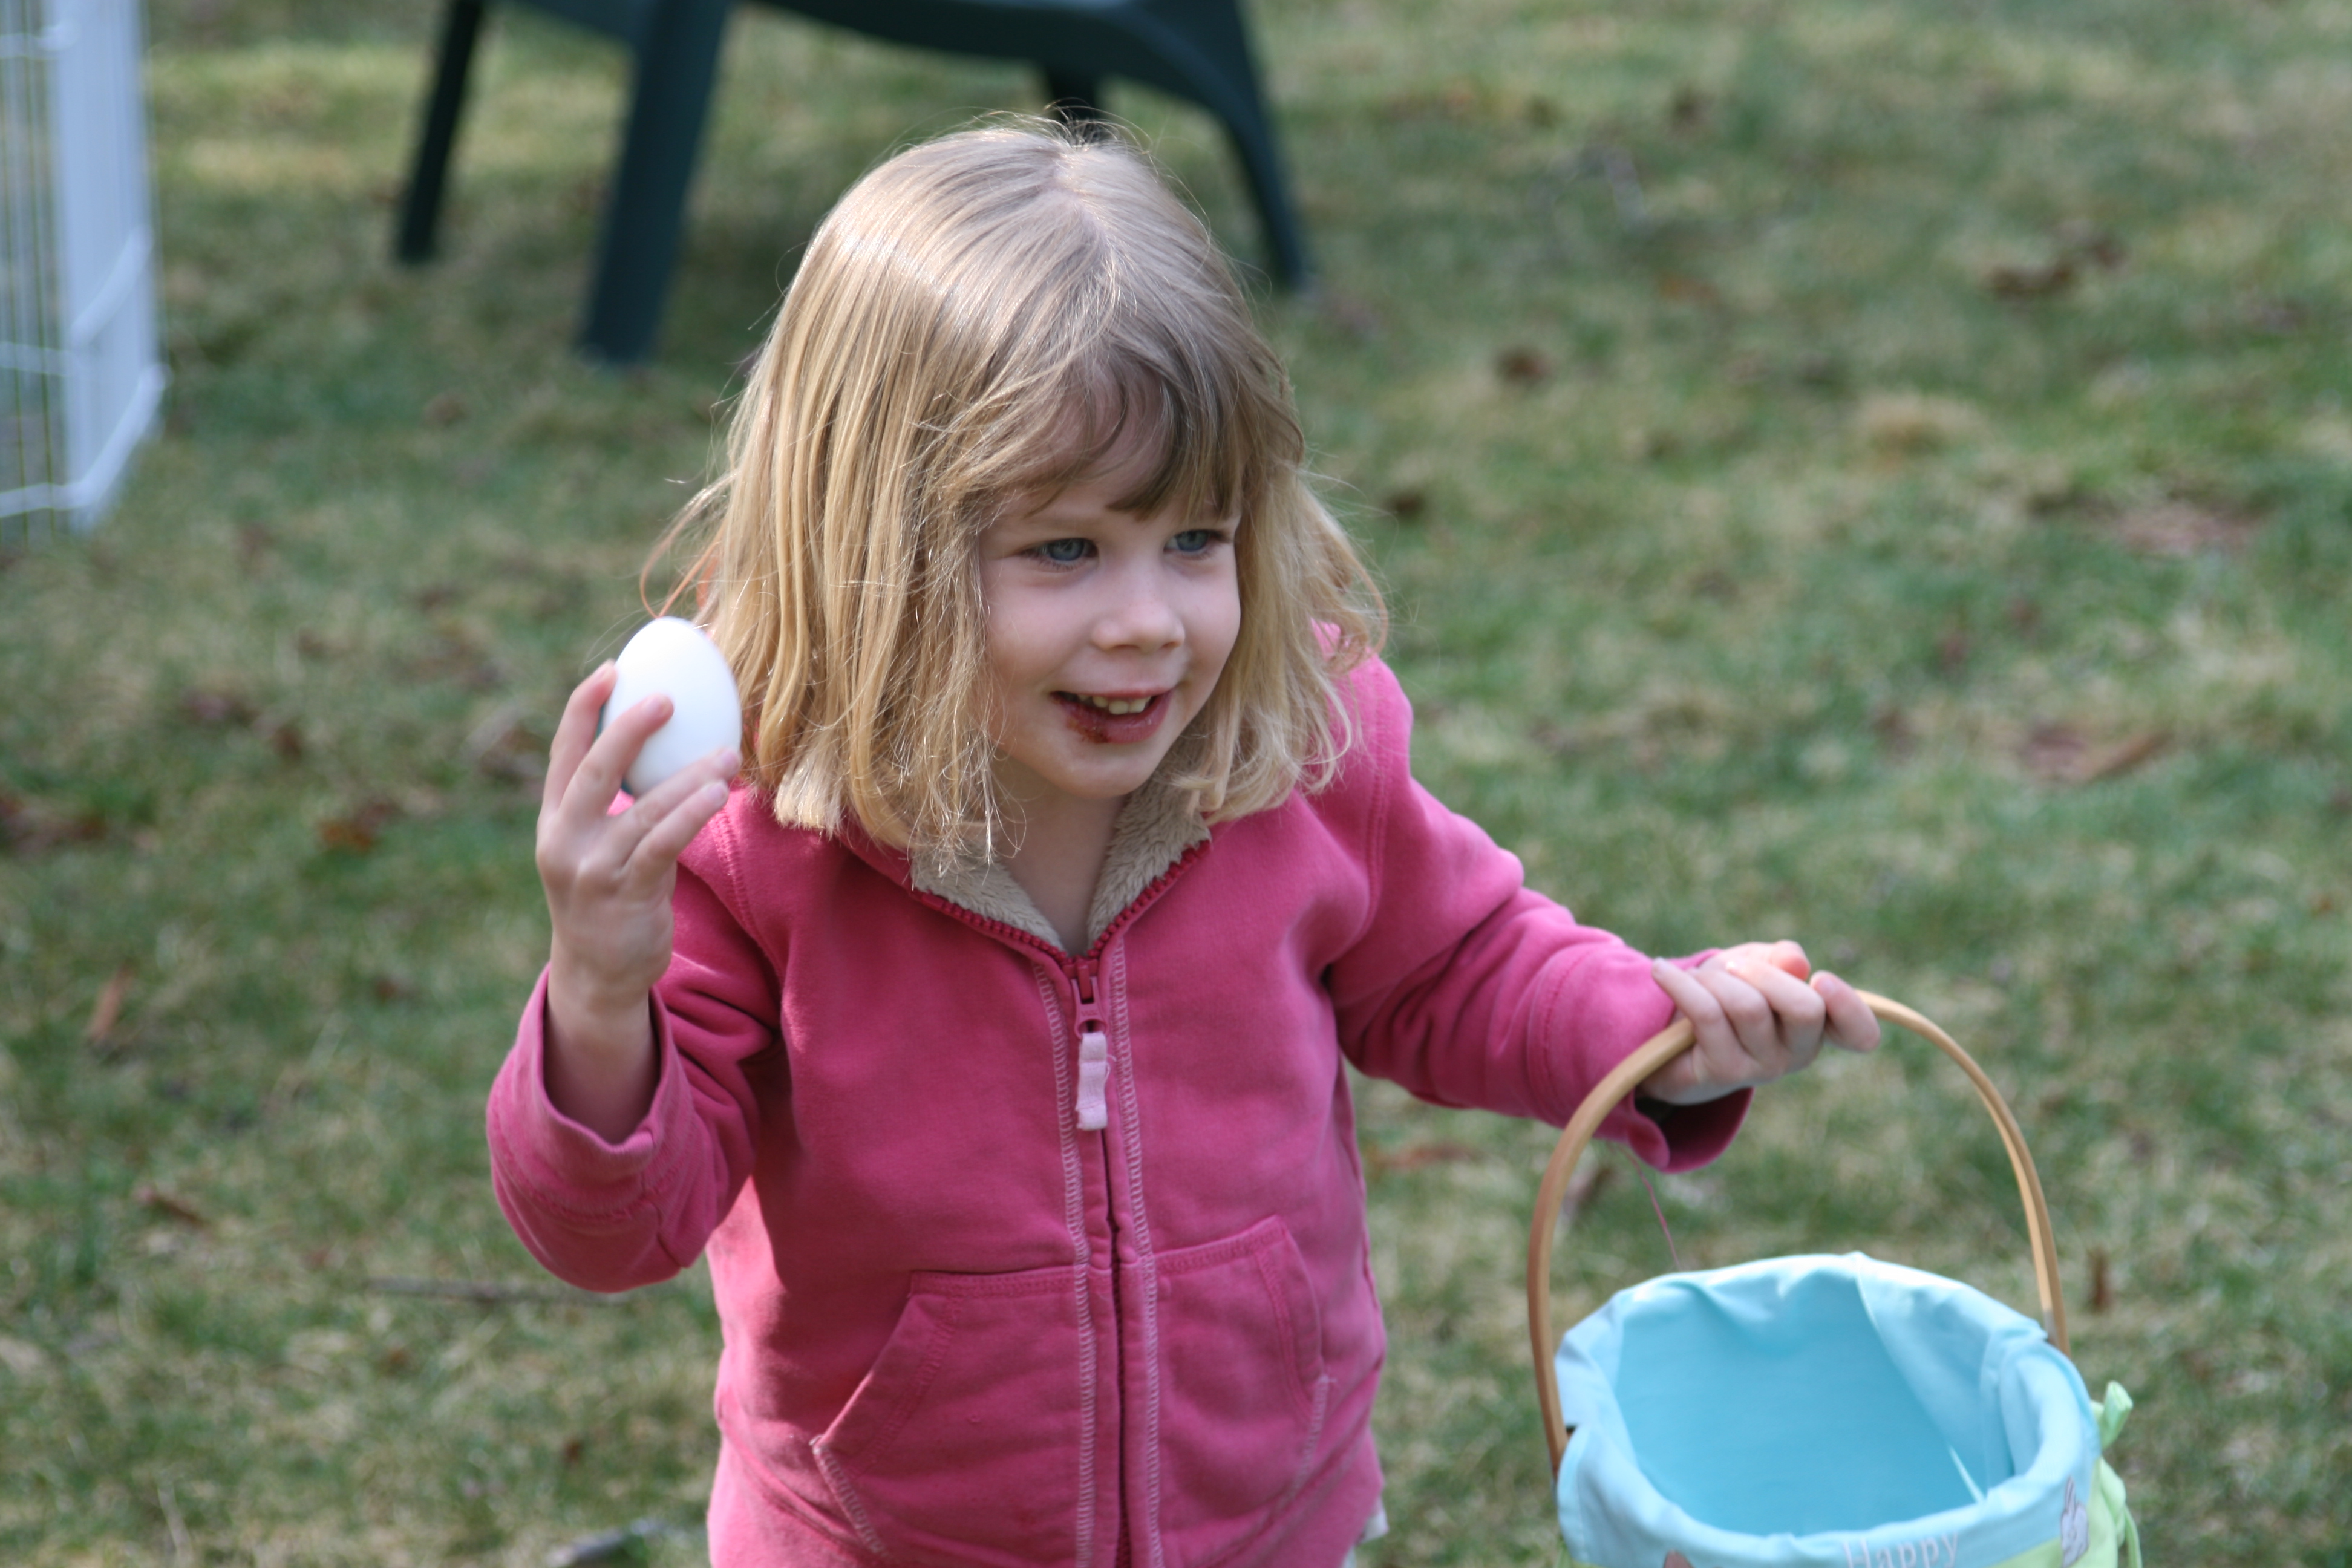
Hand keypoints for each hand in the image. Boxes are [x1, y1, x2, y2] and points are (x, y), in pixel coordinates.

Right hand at [535, 662, 737, 1134]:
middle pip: (593, 772)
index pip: (564, 753)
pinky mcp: (625, 896)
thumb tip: (664, 740)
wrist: (597, 974)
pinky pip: (663, 846)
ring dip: (687, 777)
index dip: (582, 708)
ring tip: (726, 752)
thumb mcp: (596, 845)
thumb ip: (614, 802)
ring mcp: (593, 870)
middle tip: (667, 698)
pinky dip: (691, 816)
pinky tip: (719, 794)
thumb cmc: (608, 894)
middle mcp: (564, 840)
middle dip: (627, 729)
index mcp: (554, 820)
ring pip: (640, 810)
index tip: (611, 668)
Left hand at [1640, 940, 1878, 1104]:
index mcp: (1818, 1025)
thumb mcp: (1752, 968)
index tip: (1821, 981)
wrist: (1671, 1043)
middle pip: (1805, 1008)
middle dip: (1762, 973)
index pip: (1858, 1032)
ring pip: (1748, 1007)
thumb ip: (1777, 961)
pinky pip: (1707, 1014)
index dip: (1850, 1007)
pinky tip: (1661, 970)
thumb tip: (1795, 962)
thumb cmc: (1723, 995)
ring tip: (1694, 977)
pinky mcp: (1725, 1073)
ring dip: (1713, 978)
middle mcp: (1799, 1053)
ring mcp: (1764, 1068)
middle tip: (1730, 968)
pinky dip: (1681, 983)